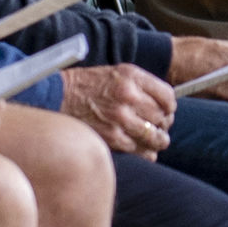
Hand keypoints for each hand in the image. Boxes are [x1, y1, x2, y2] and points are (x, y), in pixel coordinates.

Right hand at [62, 62, 178, 154]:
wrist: (56, 97)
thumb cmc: (87, 85)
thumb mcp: (116, 74)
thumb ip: (140, 86)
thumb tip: (165, 105)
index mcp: (132, 77)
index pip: (168, 96)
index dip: (170, 107)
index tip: (167, 111)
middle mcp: (129, 96)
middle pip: (163, 117)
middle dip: (164, 124)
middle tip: (160, 127)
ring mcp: (120, 118)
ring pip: (155, 137)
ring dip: (159, 141)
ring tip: (156, 141)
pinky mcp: (111, 137)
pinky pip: (139, 150)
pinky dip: (144, 153)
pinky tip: (142, 150)